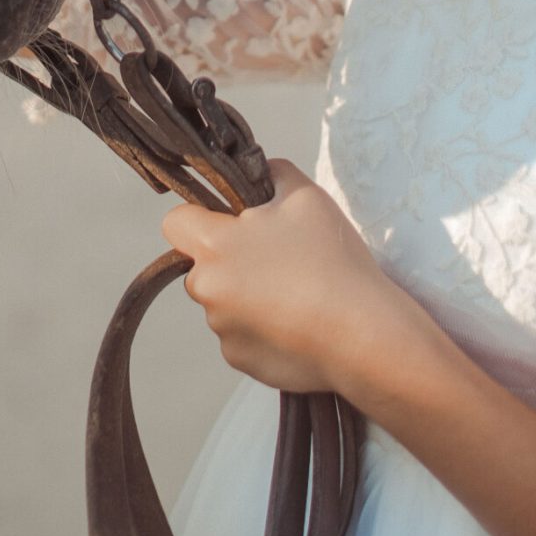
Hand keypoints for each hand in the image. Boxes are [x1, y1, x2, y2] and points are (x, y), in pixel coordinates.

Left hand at [159, 157, 416, 397]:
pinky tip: (298, 324)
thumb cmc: (329, 257)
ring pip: (224, 302)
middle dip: (229, 260)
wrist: (360, 332)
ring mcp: (223, 331)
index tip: (232, 220)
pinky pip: (242, 335)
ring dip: (247, 296)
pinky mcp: (241, 360)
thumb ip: (272, 174)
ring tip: (296, 294)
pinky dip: (262, 329)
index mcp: (214, 247)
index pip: (175, 223)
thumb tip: (257, 176)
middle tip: (277, 257)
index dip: (200, 216)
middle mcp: (208, 291)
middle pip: (202, 267)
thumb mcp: (305, 195)